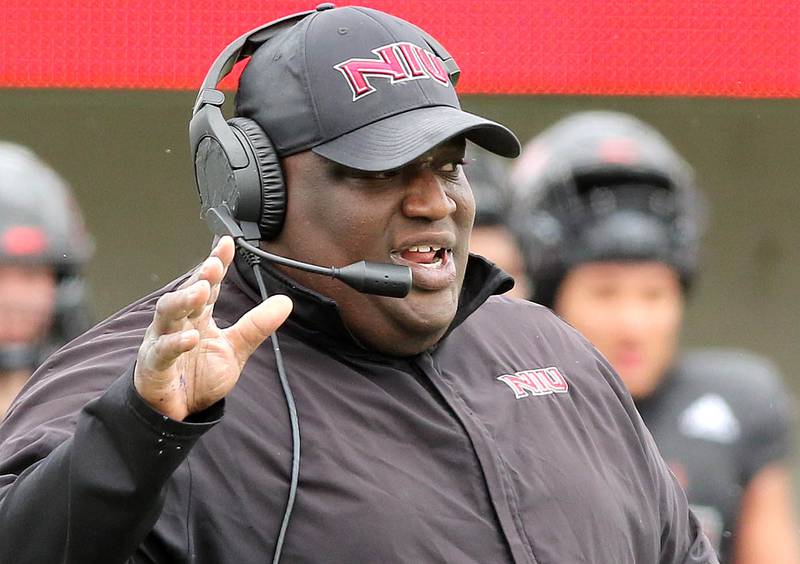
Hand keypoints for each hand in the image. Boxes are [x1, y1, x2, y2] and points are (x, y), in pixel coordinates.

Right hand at [134, 236, 291, 420]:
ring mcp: (162, 340)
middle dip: (198, 278)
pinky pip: (161, 350)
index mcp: (198, 316)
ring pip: (167, 314)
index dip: (216, 263)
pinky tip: (189, 338)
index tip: (227, 243)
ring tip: (200, 292)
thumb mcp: (235, 348)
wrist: (178, 411)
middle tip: (213, 265)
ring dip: (182, 301)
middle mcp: (178, 323)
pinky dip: (174, 343)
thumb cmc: (199, 375)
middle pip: (186, 294)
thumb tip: (285, 302)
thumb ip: (257, 326)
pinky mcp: (153, 365)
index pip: (208, 284)